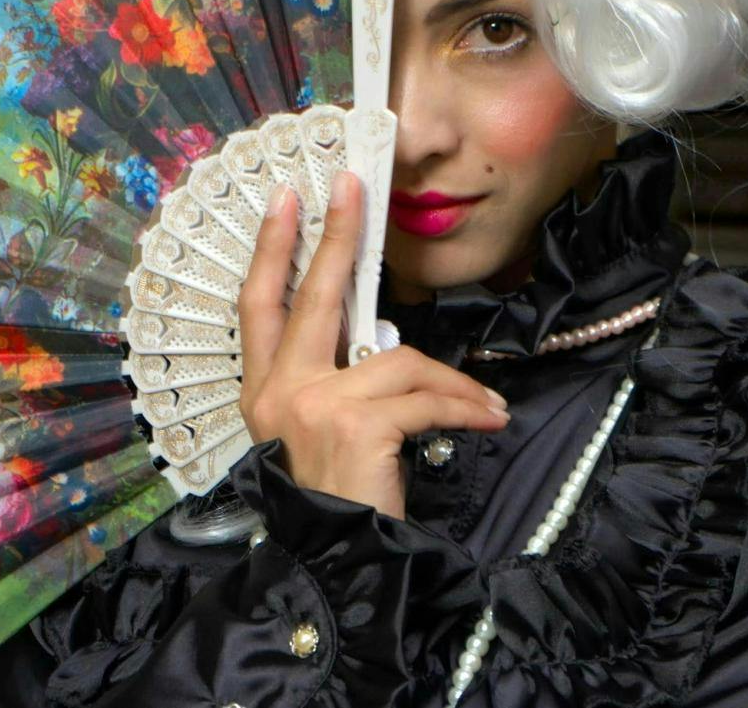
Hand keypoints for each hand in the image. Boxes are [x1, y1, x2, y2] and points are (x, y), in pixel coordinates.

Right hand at [237, 169, 510, 519]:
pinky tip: (487, 418)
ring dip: (452, 383)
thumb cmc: (337, 499)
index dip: (272, 250)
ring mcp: (315, 403)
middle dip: (335, 234)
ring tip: (484, 406)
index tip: (288, 200)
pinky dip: (465, 406)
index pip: (260, 305)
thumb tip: (378, 340)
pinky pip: (426, 394)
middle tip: (352, 184)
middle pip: (313, 296)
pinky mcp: (357, 420)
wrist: (338, 563)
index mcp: (265, 391)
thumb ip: (336, 381)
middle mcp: (280, 391)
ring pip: (399, 359)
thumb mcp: (321, 433)